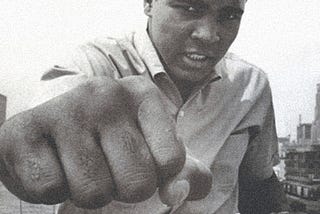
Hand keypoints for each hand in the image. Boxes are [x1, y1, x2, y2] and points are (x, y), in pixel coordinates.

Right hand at [0, 76, 211, 208]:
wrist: (54, 127)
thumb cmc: (110, 139)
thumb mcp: (154, 147)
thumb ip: (182, 171)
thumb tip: (179, 194)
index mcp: (143, 94)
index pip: (171, 161)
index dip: (156, 175)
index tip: (139, 160)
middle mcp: (105, 94)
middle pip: (137, 182)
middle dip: (122, 187)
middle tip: (106, 166)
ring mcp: (64, 109)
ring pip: (94, 192)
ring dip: (89, 190)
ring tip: (79, 164)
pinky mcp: (23, 130)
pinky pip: (50, 189)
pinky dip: (53, 188)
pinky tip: (53, 163)